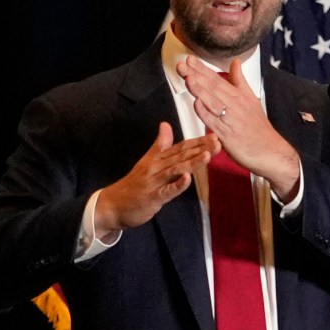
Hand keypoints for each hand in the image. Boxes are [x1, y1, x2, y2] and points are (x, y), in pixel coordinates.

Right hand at [93, 123, 221, 238]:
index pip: (180, 147)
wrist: (112, 205)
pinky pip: (167, 191)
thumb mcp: (147, 162)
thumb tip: (166, 125)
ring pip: (176, 170)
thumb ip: (159, 145)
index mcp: (157, 159)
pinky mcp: (152, 197)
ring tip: (208, 155)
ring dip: (192, 162)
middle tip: (217, 141)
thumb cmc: (134, 185)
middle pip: (181, 156)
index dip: (197, 141)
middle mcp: (156, 167)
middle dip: (200, 148)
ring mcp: (154, 182)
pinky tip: (188, 178)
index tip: (214, 134)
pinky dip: (177, 185)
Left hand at [180, 55, 301, 199]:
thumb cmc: (258, 127)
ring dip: (200, 90)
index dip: (202, 69)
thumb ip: (240, 80)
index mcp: (237, 96)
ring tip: (188, 78)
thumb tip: (236, 62)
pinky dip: (206, 113)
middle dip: (196, 75)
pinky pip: (215, 123)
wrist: (269, 151)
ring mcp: (231, 120)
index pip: (217, 79)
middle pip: (212, 88)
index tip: (189, 58)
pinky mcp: (228, 135)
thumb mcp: (251, 99)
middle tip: (181, 64)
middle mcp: (234, 105)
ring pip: (212, 102)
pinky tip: (197, 104)